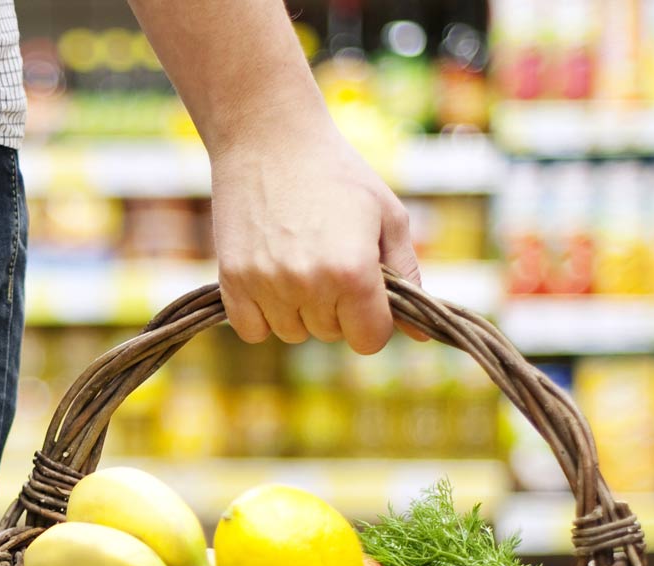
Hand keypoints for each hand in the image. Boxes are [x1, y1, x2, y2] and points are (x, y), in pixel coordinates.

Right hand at [209, 122, 422, 353]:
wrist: (269, 137)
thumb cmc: (338, 173)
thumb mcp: (388, 216)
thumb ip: (407, 276)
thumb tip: (421, 336)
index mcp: (353, 271)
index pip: (370, 339)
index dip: (373, 319)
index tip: (365, 291)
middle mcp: (309, 284)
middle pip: (331, 334)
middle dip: (337, 308)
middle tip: (329, 258)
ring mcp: (267, 284)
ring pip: (292, 333)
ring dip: (300, 310)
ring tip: (299, 260)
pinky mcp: (232, 280)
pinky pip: (253, 330)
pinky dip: (262, 314)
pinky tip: (271, 276)